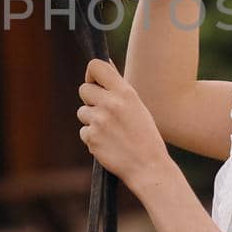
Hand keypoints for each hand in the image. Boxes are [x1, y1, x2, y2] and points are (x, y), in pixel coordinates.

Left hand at [76, 57, 175, 196]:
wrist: (148, 167)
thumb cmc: (145, 136)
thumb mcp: (137, 106)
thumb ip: (119, 88)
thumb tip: (104, 64)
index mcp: (125, 92)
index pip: (95, 66)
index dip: (91, 74)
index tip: (96, 83)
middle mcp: (110, 103)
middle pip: (83, 89)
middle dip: (90, 99)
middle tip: (105, 112)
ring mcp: (99, 120)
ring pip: (82, 112)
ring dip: (92, 120)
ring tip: (111, 131)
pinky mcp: (91, 137)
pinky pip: (83, 131)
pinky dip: (92, 137)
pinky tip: (108, 143)